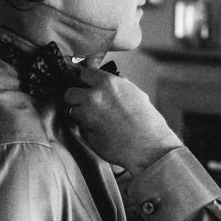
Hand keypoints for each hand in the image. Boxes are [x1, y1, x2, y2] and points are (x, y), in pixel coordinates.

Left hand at [64, 68, 182, 173]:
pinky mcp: (85, 133)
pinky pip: (79, 127)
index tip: (87, 86)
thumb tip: (105, 81)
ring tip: (96, 120)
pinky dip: (85, 128)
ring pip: (71, 111)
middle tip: (86, 104)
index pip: (83, 73)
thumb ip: (117, 85)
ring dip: (79, 114)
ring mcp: (87, 116)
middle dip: (76, 98)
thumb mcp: (136, 93)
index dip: (85, 81)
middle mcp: (94, 97)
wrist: (150, 146)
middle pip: (70, 93)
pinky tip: (100, 131)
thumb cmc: (147, 121)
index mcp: (108, 83)